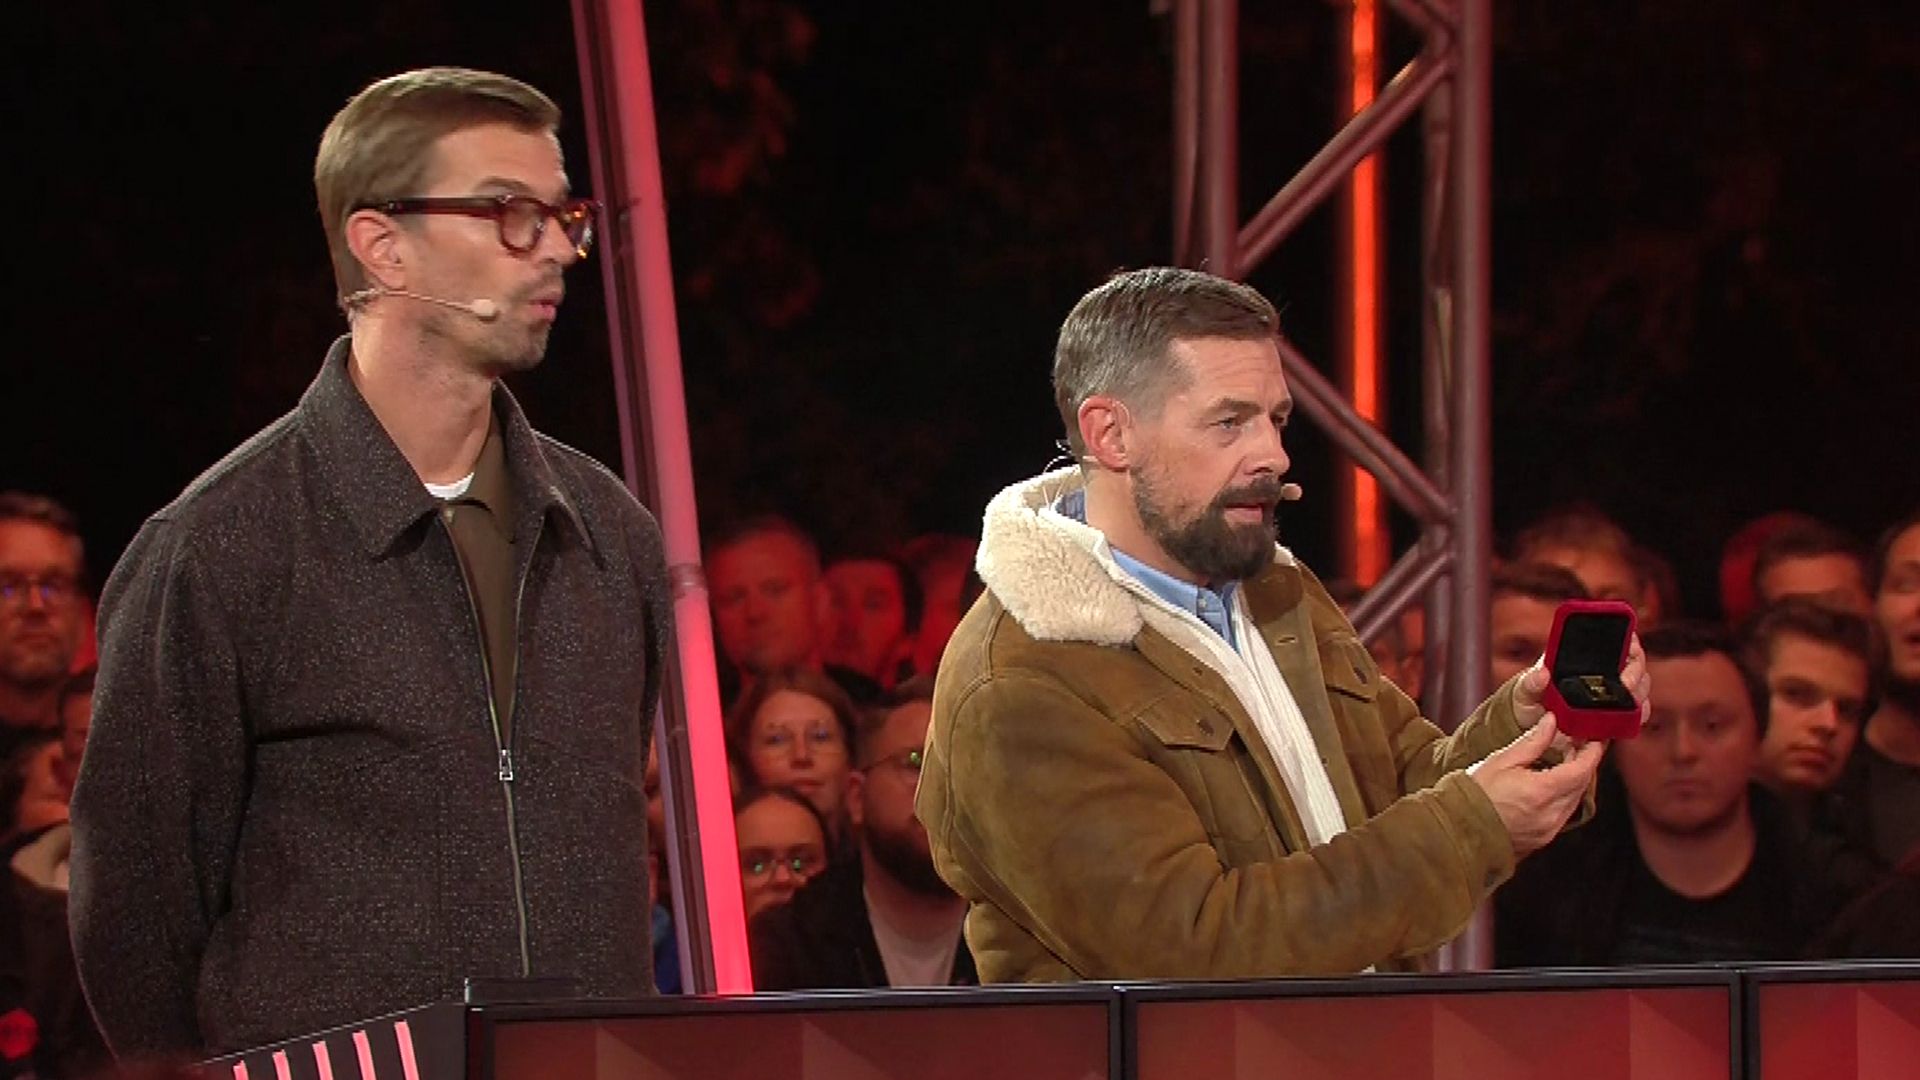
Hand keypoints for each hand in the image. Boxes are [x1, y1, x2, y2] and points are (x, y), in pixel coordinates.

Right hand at [1467, 716, 1602, 857]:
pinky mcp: (1544, 837)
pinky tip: (1552, 785)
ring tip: (1565, 762)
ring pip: (1575, 799)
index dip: (1593, 752)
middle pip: (1583, 785)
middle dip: (1585, 763)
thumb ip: (1532, 741)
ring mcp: (1549, 829)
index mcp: (1542, 791)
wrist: (1460, 829)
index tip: (1597, 738)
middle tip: (1580, 744)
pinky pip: (1564, 813)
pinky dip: (1565, 796)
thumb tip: (1551, 722)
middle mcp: (1551, 814)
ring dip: (1576, 780)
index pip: (1582, 769)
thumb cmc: (1475, 795)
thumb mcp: (1502, 760)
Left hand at [1513, 632, 1654, 735]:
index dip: (1626, 638)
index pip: (1613, 639)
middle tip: (1626, 683)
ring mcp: (1610, 694)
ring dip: (1640, 693)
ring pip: (1639, 687)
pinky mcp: (1613, 716)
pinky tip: (1634, 719)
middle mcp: (1601, 672)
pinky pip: (1635, 713)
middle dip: (1636, 671)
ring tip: (1630, 703)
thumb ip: (1531, 682)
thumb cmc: (1528, 700)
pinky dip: (1638, 715)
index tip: (1629, 644)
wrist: (1530, 729)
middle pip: (1633, 663)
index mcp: (1581, 657)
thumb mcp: (1525, 690)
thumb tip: (1542, 674)